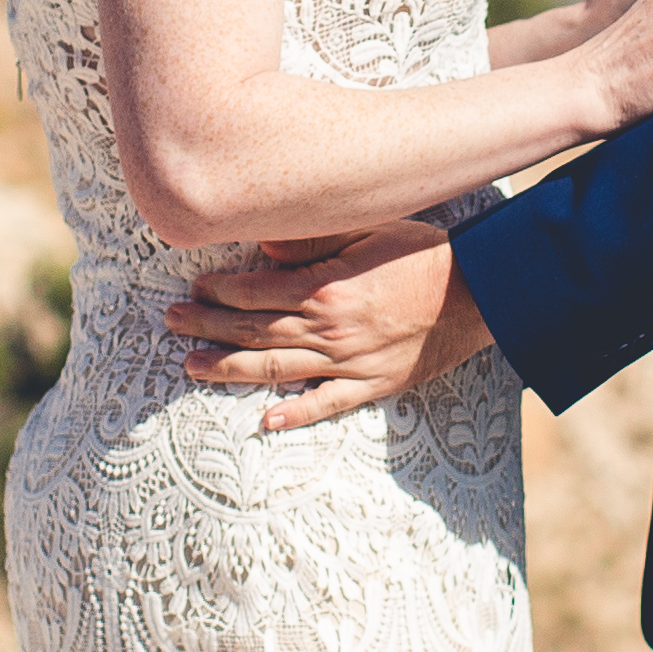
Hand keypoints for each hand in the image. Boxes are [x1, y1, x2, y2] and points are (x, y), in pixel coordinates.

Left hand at [171, 223, 486, 433]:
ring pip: (275, 369)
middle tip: (172, 322)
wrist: (480, 293)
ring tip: (190, 366)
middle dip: (207, 326)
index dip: (219, 289)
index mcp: (325, 287)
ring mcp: (348, 362)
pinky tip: (265, 423)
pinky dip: (295, 416)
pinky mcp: (371, 385)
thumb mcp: (370, 228)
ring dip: (228, 369)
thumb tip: (265, 247)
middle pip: (253, 331)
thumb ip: (314, 240)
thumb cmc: (424, 253)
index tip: (195, 286)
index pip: (255, 290)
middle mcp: (328, 329)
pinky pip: (326, 405)